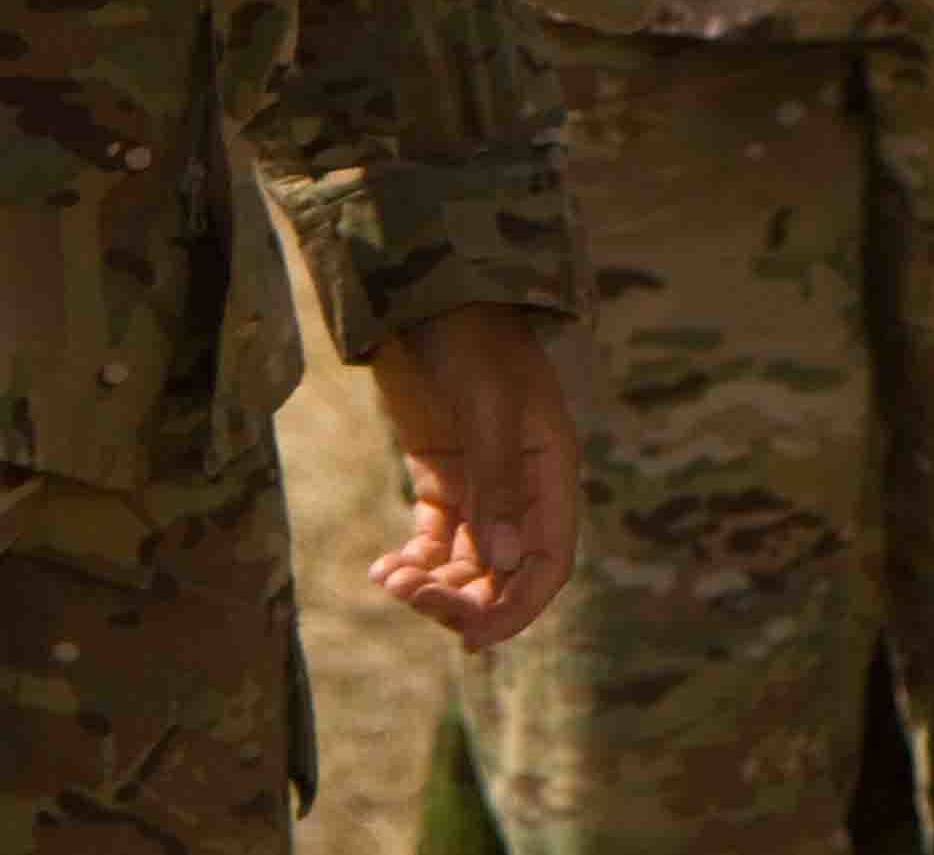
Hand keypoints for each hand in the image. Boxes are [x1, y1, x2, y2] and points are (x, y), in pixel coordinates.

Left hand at [362, 305, 579, 648]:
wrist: (426, 294)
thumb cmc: (471, 339)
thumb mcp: (489, 404)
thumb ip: (498, 483)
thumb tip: (503, 565)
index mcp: (550, 468)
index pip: (549, 559)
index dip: (519, 606)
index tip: (473, 638)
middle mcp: (520, 485)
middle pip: (504, 572)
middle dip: (463, 598)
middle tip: (414, 598)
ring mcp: (480, 484)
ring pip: (465, 564)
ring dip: (432, 584)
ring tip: (391, 579)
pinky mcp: (442, 479)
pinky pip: (434, 541)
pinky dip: (413, 563)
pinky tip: (383, 569)